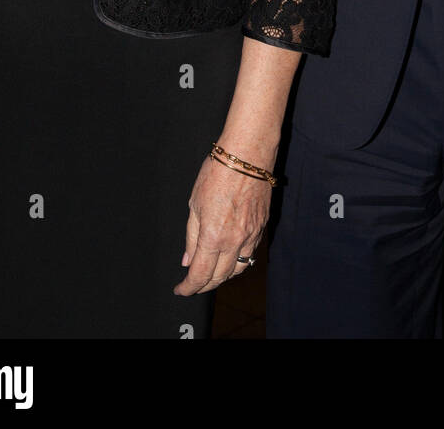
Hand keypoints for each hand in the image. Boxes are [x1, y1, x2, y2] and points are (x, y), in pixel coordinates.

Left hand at [173, 154, 270, 296]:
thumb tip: (188, 260)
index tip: (181, 289)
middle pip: (220, 277)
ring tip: (212, 273)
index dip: (189, 287)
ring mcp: (251, 235)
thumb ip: (191, 236)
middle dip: (204, 285)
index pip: (200, 275)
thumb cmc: (218, 173)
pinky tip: (230, 257)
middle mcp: (234, 241)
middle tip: (193, 284)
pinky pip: (250, 253)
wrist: (247, 155)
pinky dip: (239, 261)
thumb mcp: (194, 204)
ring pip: (238, 269)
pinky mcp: (261, 227)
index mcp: (213, 236)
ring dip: (223, 276)